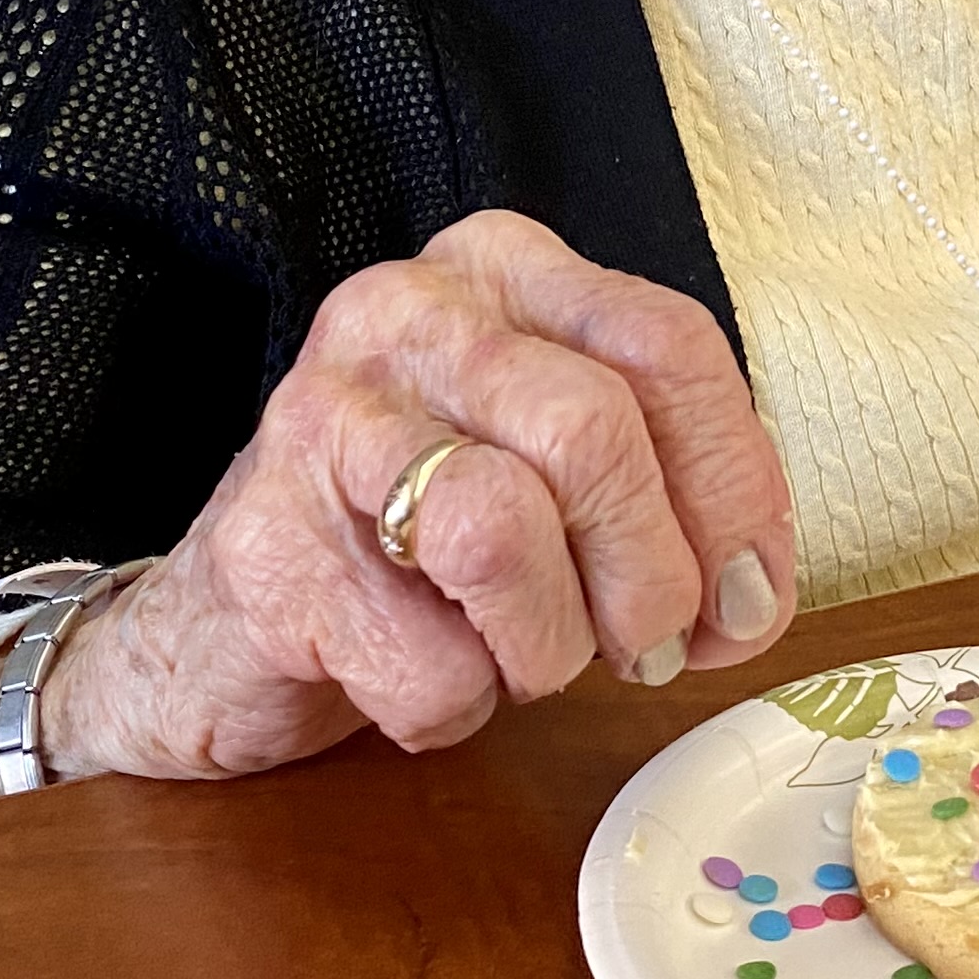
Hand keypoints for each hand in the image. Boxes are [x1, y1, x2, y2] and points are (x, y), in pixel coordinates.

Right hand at [36, 212, 796, 779]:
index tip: (749, 595)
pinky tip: (423, 677)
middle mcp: (405, 316)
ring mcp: (319, 422)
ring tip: (525, 659)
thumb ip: (677, 502)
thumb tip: (749, 604)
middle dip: (650, 577)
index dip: (734, 487)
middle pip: (591, 431)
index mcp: (504, 271)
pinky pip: (422, 661)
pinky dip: (455, 706)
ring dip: (550, 645)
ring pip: (500, 531)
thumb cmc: (428, 542)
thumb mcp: (569, 478)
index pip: (667, 343)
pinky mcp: (263, 550)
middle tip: (646, 649)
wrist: (229, 622)